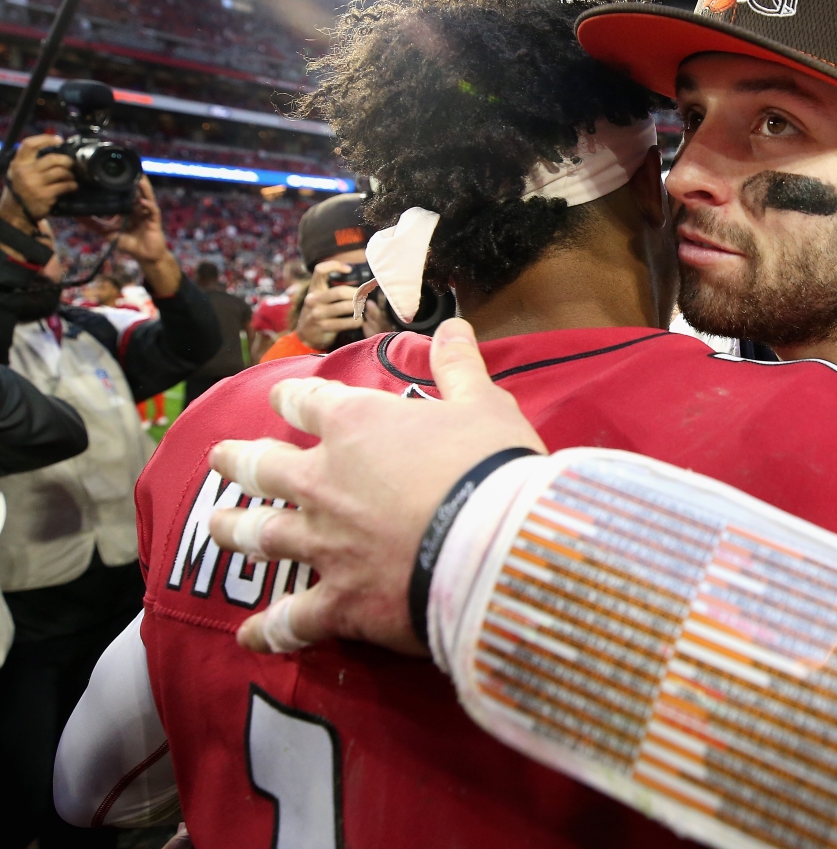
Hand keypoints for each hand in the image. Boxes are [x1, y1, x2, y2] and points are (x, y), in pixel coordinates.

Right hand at [1, 134, 76, 226]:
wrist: (16, 211)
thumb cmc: (20, 189)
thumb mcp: (18, 172)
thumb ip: (30, 162)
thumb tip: (54, 149)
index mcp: (18, 163)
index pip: (29, 145)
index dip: (45, 139)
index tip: (59, 139)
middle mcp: (25, 172)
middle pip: (52, 158)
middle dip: (66, 160)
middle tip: (71, 163)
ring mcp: (35, 184)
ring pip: (60, 172)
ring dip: (70, 174)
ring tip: (71, 177)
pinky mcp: (45, 195)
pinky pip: (65, 186)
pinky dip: (72, 185)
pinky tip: (73, 186)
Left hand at [84, 177, 181, 295]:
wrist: (145, 256)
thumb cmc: (129, 244)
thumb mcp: (107, 233)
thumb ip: (93, 224)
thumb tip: (76, 215)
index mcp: (128, 209)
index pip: (124, 193)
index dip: (120, 184)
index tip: (111, 173)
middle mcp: (138, 208)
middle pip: (136, 191)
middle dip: (134, 180)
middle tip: (127, 168)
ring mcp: (147, 213)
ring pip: (147, 197)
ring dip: (144, 188)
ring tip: (139, 178)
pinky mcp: (154, 221)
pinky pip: (152, 211)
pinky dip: (148, 205)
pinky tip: (143, 201)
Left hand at [207, 318, 547, 655]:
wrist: (496, 545)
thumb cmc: (490, 464)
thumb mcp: (484, 404)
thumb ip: (459, 366)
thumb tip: (453, 325)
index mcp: (356, 426)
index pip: (307, 403)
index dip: (294, 399)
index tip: (284, 399)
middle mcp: (324, 482)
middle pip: (264, 468)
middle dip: (240, 461)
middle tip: (221, 458)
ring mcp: (325, 544)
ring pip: (262, 535)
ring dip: (235, 530)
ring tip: (216, 526)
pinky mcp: (339, 601)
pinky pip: (292, 619)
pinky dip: (269, 629)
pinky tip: (250, 635)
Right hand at [295, 261, 362, 349]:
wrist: (305, 335)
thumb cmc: (319, 312)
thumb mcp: (320, 298)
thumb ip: (332, 289)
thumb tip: (358, 281)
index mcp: (314, 289)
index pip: (320, 270)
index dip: (334, 265)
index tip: (349, 269)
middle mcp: (313, 299)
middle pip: (340, 291)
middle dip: (356, 294)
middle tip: (364, 296)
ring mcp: (317, 314)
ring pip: (345, 307)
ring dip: (358, 308)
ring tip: (362, 308)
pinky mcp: (323, 327)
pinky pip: (346, 322)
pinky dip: (356, 321)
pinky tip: (359, 321)